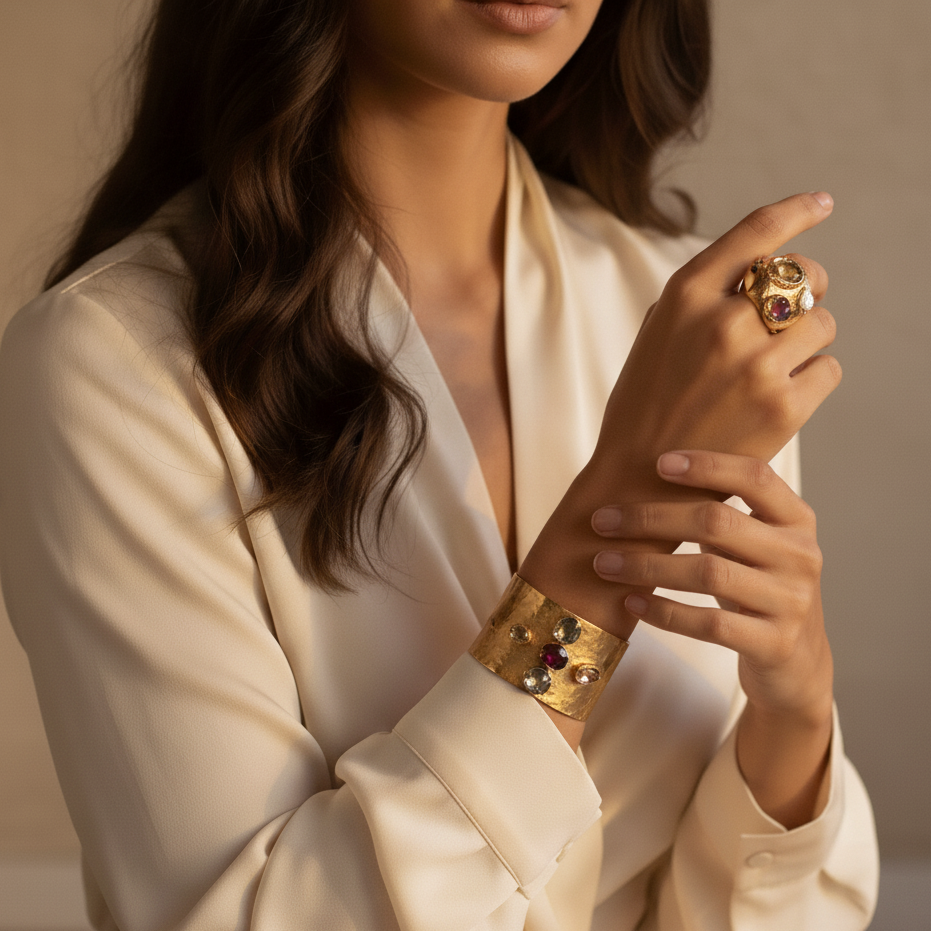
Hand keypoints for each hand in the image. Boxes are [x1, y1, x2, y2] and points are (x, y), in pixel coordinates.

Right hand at [590, 191, 838, 495]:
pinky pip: (828, 369)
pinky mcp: (784, 408)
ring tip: (773, 367)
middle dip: (805, 289)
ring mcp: (756, 366)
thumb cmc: (644, 406)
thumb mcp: (655, 335)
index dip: (797, 211)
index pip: (757, 232)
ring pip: (823, 323)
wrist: (638, 483)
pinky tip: (779, 397)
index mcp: (684, 296)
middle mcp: (722, 322)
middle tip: (791, 313)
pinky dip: (812, 379)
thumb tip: (761, 270)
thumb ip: (700, 298)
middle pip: (802, 276)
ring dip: (807, 339)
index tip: (822, 203)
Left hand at [591, 450, 833, 824]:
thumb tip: (645, 475)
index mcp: (797, 520)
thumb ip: (718, 512)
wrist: (796, 661)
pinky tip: (631, 601)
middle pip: (718, 522)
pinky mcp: (774, 644)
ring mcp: (791, 602)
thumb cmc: (758, 586)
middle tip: (602, 520)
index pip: (755, 477)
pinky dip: (664, 611)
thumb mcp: (752, 543)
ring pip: (708, 573)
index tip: (657, 462)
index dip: (707, 465)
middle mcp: (800, 555)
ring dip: (647, 566)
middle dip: (651, 518)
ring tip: (604, 563)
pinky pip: (708, 624)